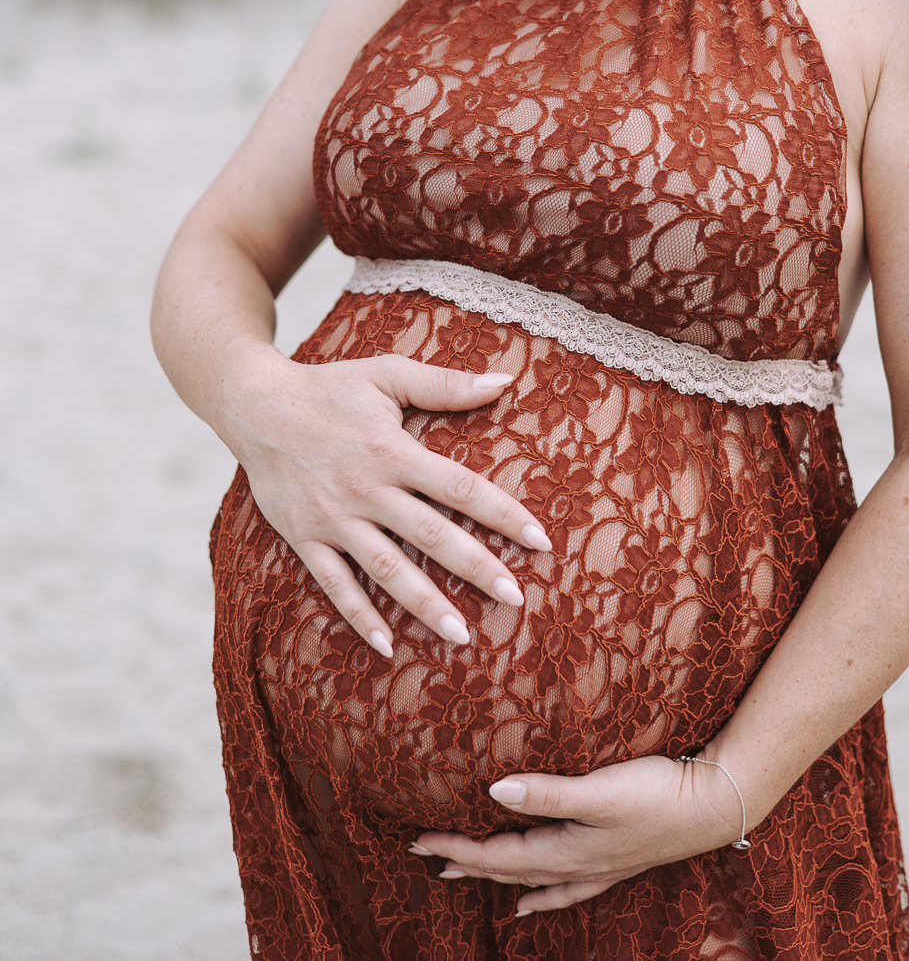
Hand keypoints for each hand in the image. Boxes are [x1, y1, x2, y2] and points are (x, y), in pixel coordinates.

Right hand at [220, 344, 551, 653]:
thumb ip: (446, 383)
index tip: (540, 541)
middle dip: (475, 568)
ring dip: (424, 604)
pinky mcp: (305, 538)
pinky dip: (359, 616)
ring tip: (461, 637)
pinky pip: (334, 584)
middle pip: (431, 535)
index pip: (460, 487)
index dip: (503, 514)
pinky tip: (386, 646)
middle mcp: (367, 489)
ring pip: (386, 569)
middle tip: (516, 599)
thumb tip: (506, 380)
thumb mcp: (387, 374)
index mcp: (393, 450)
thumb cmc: (330, 387)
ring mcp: (335, 519)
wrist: (255, 405)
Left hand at [409, 755, 749, 913]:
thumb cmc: (656, 793)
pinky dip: (540, 894)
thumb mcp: (598, 790)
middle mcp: (575, 864)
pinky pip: (564, 886)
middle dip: (463, 861)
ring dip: (494, 875)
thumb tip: (493, 793)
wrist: (713, 805)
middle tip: (422, 854)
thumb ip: (547, 793)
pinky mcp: (614, 859)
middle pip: (506, 868)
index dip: (455, 848)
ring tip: (461, 877)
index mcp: (565, 849)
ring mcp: (596, 866)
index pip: (496, 854)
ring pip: (531, 877)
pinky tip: (530, 903)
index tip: (417, 841)